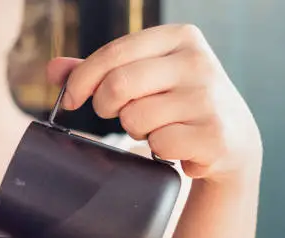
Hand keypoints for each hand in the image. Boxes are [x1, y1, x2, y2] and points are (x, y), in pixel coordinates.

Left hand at [48, 24, 261, 184]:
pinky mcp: (212, 134)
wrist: (230, 138)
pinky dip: (157, 151)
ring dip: (136, 131)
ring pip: (135, 119)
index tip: (70, 100)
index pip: (113, 54)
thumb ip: (100, 71)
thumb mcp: (146, 77)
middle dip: (106, 106)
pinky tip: (173, 145)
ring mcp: (207, 98)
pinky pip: (158, 145)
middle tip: (116, 114)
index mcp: (179, 38)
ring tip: (156, 128)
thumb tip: (53, 69)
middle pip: (118, 85)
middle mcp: (197, 61)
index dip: (82, 80)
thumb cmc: (177, 103)